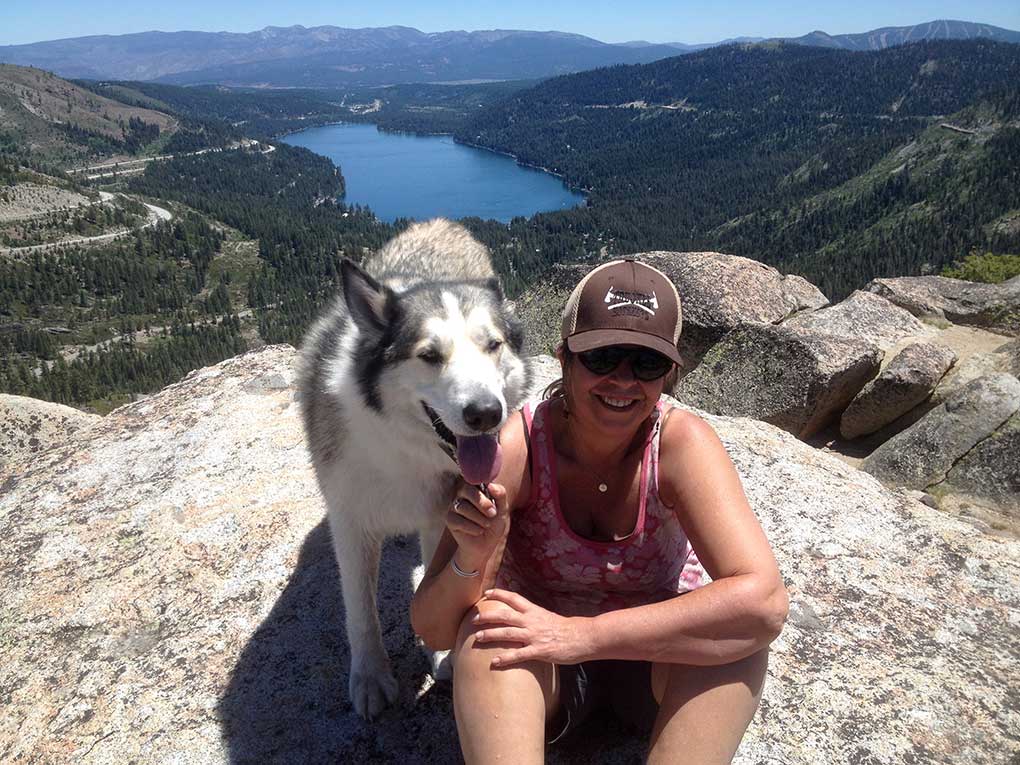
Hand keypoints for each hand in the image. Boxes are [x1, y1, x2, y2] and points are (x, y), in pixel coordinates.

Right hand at [446, 483, 509, 572]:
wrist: (486, 545)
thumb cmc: (493, 524)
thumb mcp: (502, 509)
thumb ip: (500, 495)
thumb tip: (491, 485)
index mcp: (475, 488)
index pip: (475, 479)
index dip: (484, 489)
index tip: (494, 501)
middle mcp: (462, 495)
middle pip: (466, 489)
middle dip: (481, 502)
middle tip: (492, 513)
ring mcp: (454, 507)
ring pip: (462, 506)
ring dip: (478, 518)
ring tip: (486, 525)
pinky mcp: (449, 520)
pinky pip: (457, 520)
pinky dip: (471, 527)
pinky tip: (478, 531)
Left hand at [472, 589, 592, 666]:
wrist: (582, 637)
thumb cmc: (566, 628)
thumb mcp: (547, 617)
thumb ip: (533, 617)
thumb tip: (521, 617)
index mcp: (534, 611)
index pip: (513, 598)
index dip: (499, 594)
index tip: (486, 593)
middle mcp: (531, 621)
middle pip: (505, 615)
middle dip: (487, 617)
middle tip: (473, 619)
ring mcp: (534, 636)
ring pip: (508, 633)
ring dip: (490, 635)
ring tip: (477, 638)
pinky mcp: (539, 651)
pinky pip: (519, 654)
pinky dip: (505, 658)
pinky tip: (494, 662)